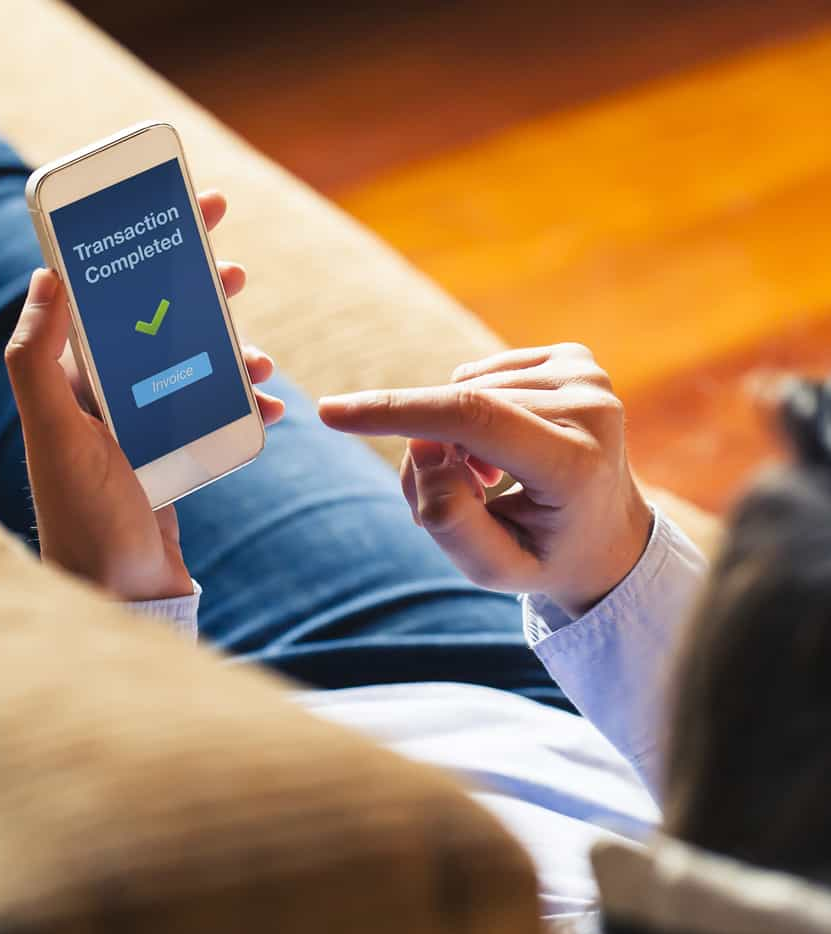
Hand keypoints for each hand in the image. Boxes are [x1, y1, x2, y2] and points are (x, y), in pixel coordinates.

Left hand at [5, 192, 283, 601]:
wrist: (120, 591)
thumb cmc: (84, 516)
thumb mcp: (55, 434)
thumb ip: (37, 358)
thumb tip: (45, 275)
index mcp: (72, 378)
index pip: (106, 293)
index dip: (142, 248)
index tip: (180, 213)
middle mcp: (107, 394)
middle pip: (158, 320)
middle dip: (198, 290)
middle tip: (233, 266)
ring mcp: (145, 423)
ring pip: (196, 364)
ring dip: (232, 350)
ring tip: (261, 355)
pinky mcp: (175, 453)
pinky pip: (217, 412)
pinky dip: (247, 404)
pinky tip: (273, 407)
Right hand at [319, 343, 650, 614]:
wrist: (608, 534)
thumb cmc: (546, 556)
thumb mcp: (494, 568)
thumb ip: (448, 519)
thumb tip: (422, 445)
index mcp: (578, 464)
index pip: (472, 419)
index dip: (397, 411)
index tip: (331, 412)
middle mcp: (592, 407)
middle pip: (459, 411)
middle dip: (430, 452)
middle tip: (456, 498)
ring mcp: (588, 375)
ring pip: (465, 390)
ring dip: (454, 435)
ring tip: (489, 479)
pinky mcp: (576, 358)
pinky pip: (482, 375)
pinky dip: (474, 412)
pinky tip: (506, 447)